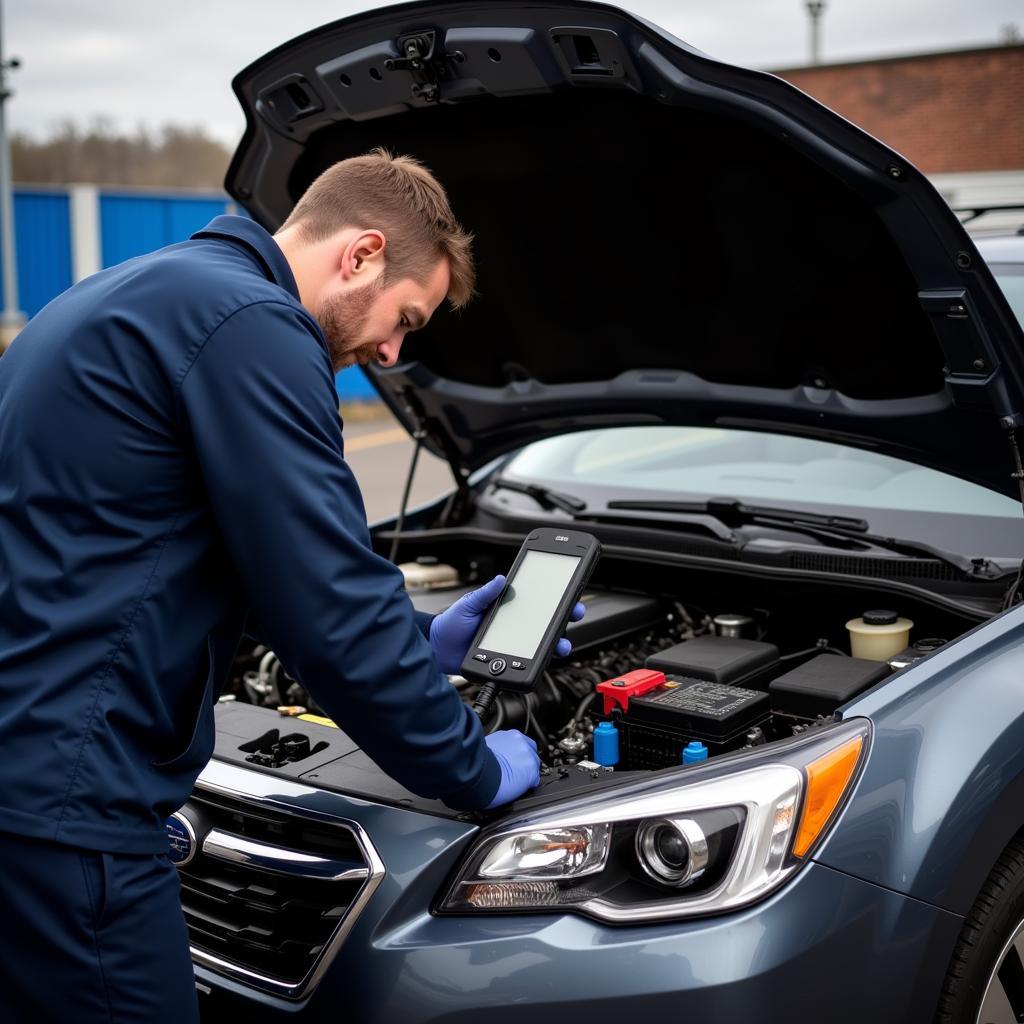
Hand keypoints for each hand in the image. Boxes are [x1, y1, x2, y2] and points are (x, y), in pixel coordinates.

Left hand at [429, 575, 585, 674]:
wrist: (439, 649)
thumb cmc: (451, 624)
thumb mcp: (468, 604)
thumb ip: (485, 594)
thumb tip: (500, 580)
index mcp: (507, 607)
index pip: (536, 600)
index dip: (555, 596)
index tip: (569, 591)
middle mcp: (515, 624)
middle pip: (547, 621)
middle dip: (566, 617)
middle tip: (574, 612)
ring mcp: (515, 642)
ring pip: (544, 643)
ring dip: (558, 642)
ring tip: (562, 643)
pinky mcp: (510, 659)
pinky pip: (530, 661)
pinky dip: (542, 661)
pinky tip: (546, 659)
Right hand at [484, 730, 540, 807]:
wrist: (477, 773)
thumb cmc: (476, 762)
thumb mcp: (487, 748)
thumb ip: (498, 747)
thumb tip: (497, 754)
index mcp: (509, 735)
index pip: (521, 742)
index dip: (517, 752)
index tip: (513, 759)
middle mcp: (520, 742)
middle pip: (531, 751)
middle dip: (524, 760)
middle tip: (515, 770)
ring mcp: (527, 755)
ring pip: (534, 764)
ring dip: (527, 771)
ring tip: (515, 779)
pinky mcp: (531, 770)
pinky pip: (535, 779)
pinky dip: (529, 784)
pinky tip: (518, 787)